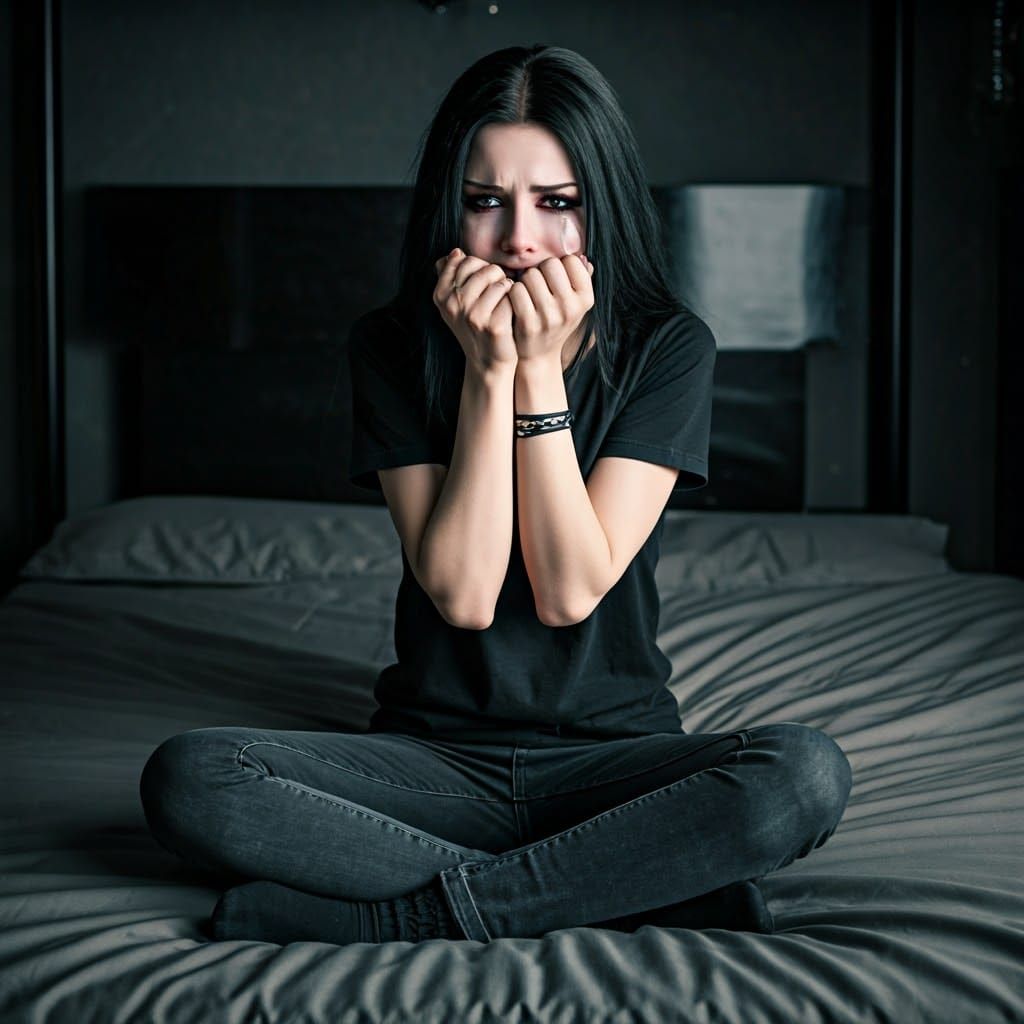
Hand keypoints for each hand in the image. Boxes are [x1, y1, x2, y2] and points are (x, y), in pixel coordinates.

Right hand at [433, 249, 517, 374]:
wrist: (487, 362)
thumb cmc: (475, 326)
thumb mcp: (455, 303)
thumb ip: (451, 276)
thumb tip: (455, 252)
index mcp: (441, 295)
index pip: (464, 260)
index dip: (478, 267)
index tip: (481, 283)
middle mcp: (454, 305)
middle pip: (484, 268)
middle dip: (495, 276)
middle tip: (496, 293)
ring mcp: (473, 316)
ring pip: (499, 280)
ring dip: (506, 288)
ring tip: (503, 302)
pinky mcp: (493, 326)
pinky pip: (510, 296)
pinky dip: (513, 301)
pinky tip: (510, 313)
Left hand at [507, 254, 594, 366]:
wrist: (540, 354)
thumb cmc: (557, 319)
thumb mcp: (575, 302)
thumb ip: (581, 278)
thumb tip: (581, 257)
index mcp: (586, 299)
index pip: (570, 260)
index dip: (559, 265)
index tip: (555, 279)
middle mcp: (571, 308)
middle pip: (549, 264)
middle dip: (541, 270)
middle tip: (538, 285)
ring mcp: (550, 316)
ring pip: (531, 275)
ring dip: (525, 280)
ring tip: (528, 294)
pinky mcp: (528, 323)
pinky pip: (517, 290)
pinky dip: (513, 292)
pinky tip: (517, 301)